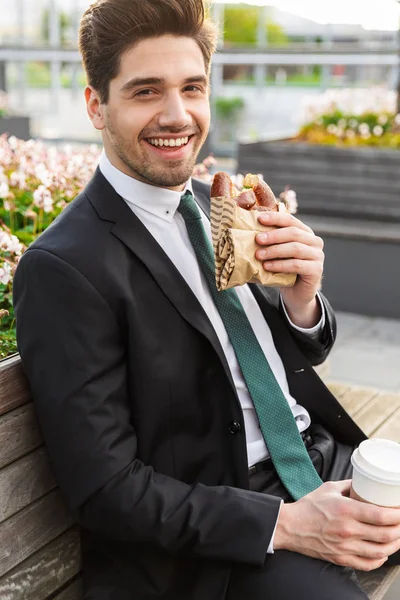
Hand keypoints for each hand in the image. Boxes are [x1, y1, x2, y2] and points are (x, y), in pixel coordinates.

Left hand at [255, 212, 323, 327]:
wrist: (296, 293)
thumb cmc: (284, 270)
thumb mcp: (277, 254)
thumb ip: (270, 242)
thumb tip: (247, 232)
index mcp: (305, 232)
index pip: (291, 220)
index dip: (275, 218)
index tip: (260, 219)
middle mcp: (314, 242)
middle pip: (294, 233)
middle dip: (273, 235)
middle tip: (257, 239)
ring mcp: (318, 256)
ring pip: (295, 248)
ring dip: (274, 251)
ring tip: (259, 255)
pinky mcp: (316, 270)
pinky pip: (297, 265)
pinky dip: (280, 264)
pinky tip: (268, 266)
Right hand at [274, 480, 399, 570]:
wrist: (290, 527)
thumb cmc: (308, 507)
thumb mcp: (328, 488)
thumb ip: (349, 485)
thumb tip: (364, 483)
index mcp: (346, 510)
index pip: (381, 516)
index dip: (397, 515)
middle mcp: (348, 530)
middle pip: (385, 535)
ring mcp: (345, 547)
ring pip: (381, 551)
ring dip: (394, 545)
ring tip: (397, 537)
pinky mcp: (341, 558)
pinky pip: (368, 564)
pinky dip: (380, 560)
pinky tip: (383, 552)